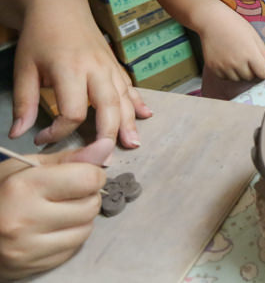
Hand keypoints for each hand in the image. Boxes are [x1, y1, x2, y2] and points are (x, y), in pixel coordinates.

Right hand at [0, 138, 112, 279]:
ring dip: (81, 218)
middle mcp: (26, 220)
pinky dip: (70, 236)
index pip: (88, 179)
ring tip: (59, 211)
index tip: (83, 174)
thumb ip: (69, 158)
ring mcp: (29, 248)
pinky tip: (52, 229)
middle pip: (91, 205)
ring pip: (86, 228)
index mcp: (24, 188)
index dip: (93, 174)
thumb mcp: (27, 166)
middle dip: (87, 196)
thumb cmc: (0, 193)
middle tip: (67, 194)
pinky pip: (74, 248)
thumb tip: (106, 147)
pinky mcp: (34, 266)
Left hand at [10, 0, 149, 148]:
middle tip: (104, 158)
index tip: (42, 139)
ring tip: (133, 144)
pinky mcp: (115, 64)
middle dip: (108, 134)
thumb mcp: (24, 68)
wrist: (60, 7)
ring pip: (124, 98)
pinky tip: (146, 116)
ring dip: (130, 122)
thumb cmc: (39, 38)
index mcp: (69, 69)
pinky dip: (138, 102)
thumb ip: (24, 102)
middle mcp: (95, 69)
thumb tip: (19, 134)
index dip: (59, 132)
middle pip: (108, 106)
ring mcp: (108, 66)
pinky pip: (130, 86)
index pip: (73, 111)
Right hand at [196, 4, 264, 82]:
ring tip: (237, 58)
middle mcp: (237, 63)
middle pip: (250, 77)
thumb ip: (264, 52)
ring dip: (240, 73)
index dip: (264, 70)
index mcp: (250, 54)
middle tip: (247, 59)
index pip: (264, 74)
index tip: (261, 65)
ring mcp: (224, 66)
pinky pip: (224, 77)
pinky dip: (228, 73)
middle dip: (252, 71)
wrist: (212, 21)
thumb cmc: (235, 25)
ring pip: (237, 79)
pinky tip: (227, 60)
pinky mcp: (213, 67)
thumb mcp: (254, 35)